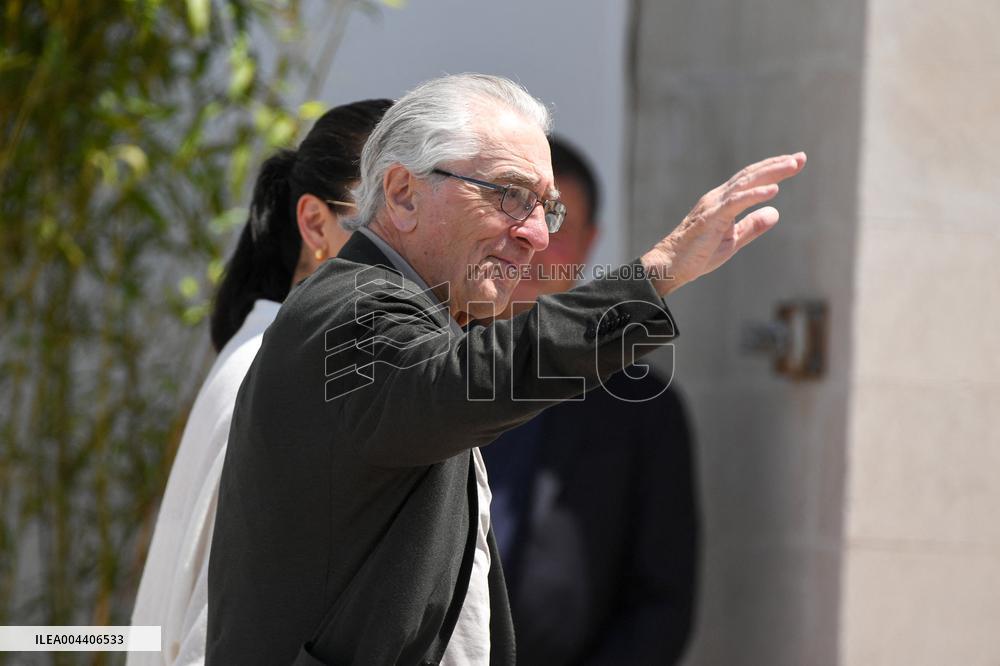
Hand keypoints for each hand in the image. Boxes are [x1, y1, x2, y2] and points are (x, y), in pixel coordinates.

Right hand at [641, 152, 806, 295]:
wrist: (671, 265)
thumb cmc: (698, 255)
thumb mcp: (733, 240)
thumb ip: (753, 226)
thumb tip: (776, 212)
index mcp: (723, 202)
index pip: (750, 180)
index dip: (772, 170)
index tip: (795, 162)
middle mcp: (718, 198)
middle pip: (751, 175)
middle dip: (777, 165)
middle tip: (801, 157)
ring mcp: (714, 206)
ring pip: (745, 183)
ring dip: (770, 173)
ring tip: (792, 165)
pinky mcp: (711, 218)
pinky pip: (736, 203)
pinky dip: (755, 195)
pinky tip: (773, 190)